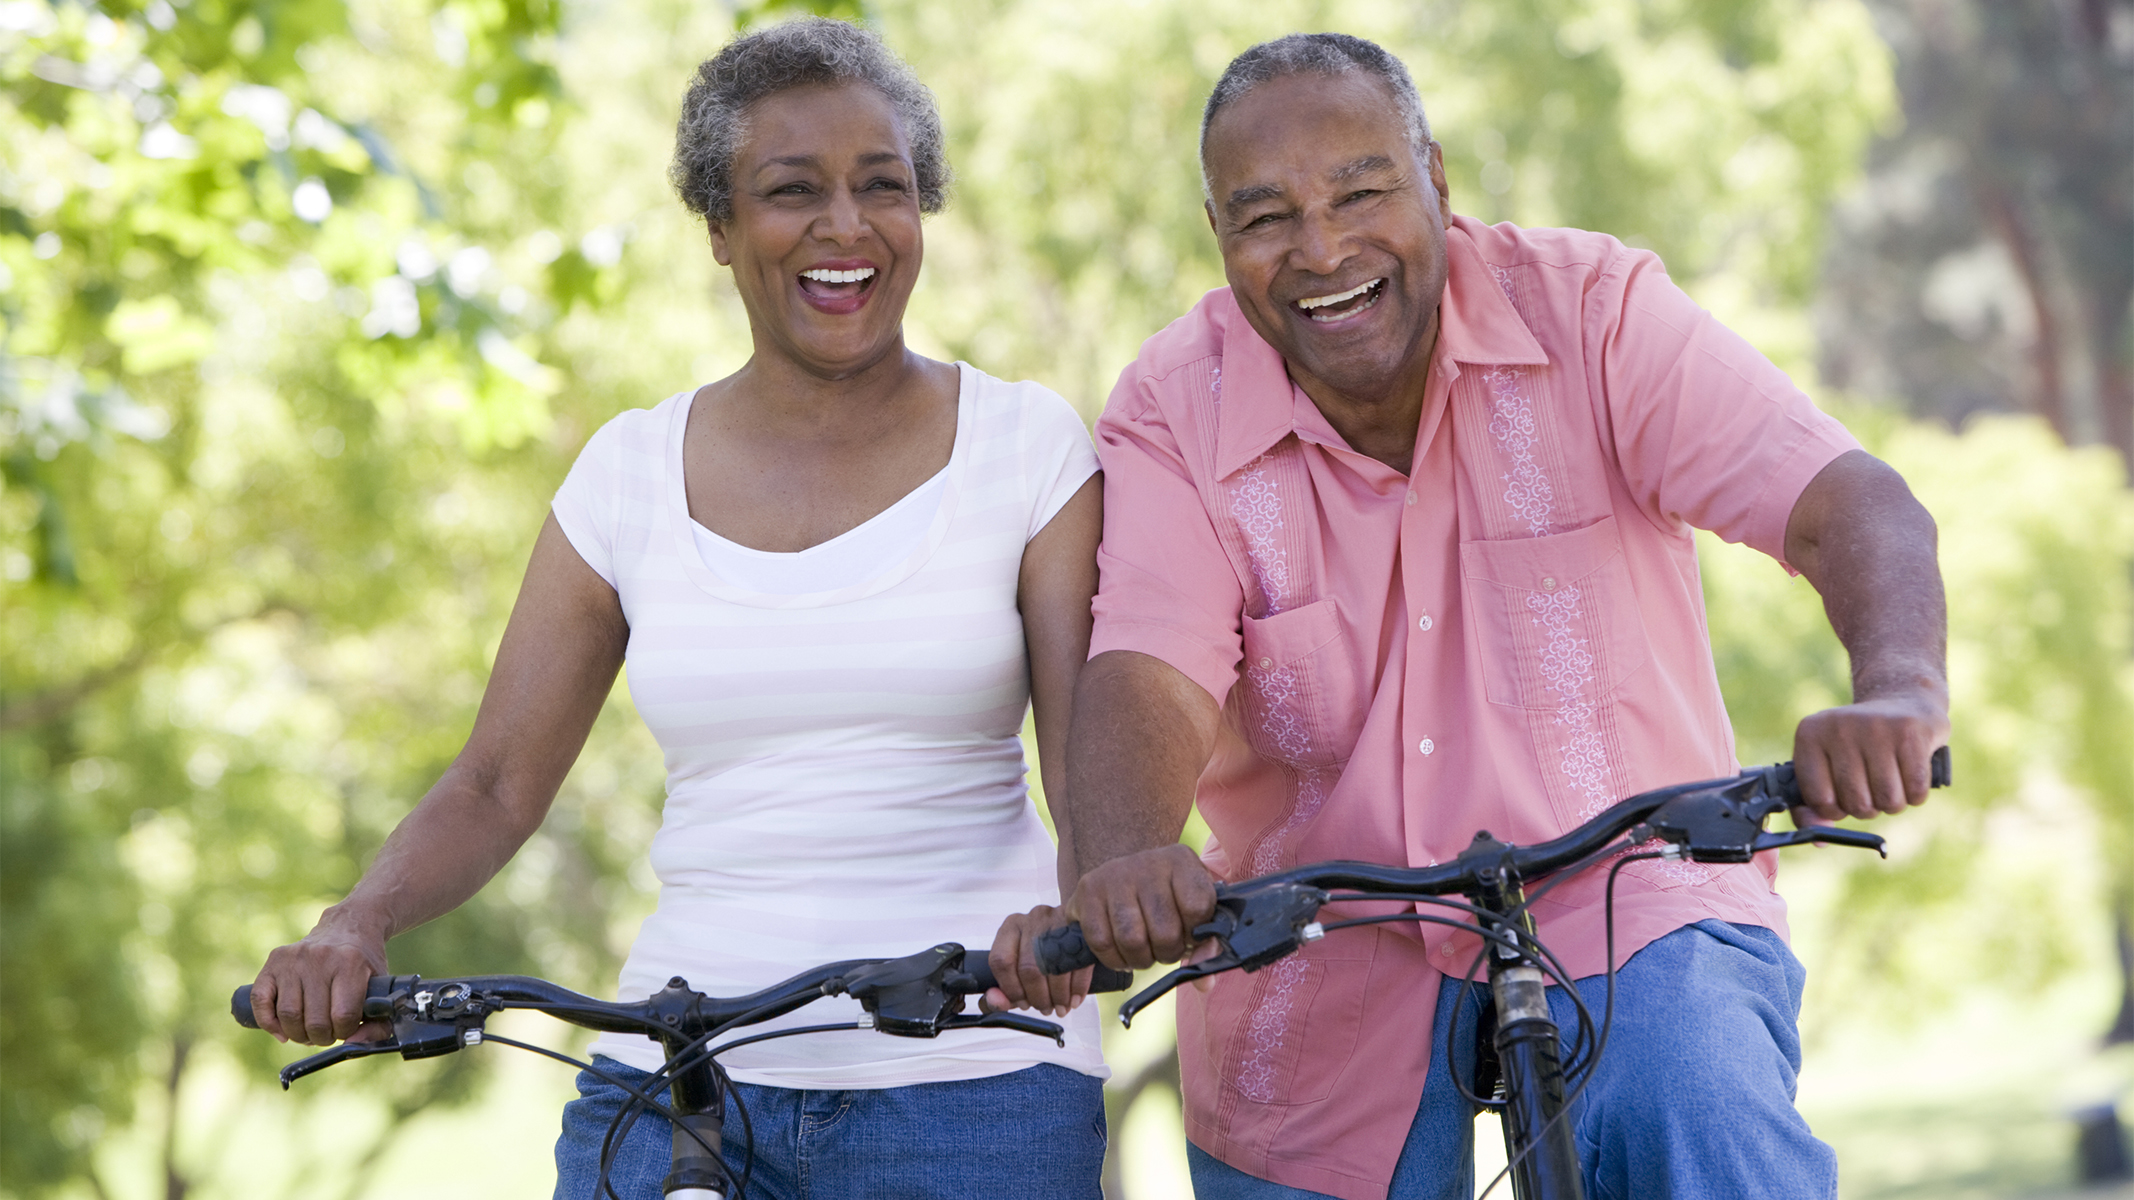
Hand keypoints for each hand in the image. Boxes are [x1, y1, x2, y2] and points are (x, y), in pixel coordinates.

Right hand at [249, 910, 390, 1045]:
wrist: (348, 927)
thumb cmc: (364, 963)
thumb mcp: (381, 986)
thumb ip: (378, 1021)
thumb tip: (353, 1045)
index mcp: (350, 963)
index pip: (342, 1016)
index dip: (344, 1032)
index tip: (346, 1029)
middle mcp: (320, 958)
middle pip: (314, 1020)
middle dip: (322, 1037)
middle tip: (327, 1034)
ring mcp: (294, 959)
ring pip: (288, 1015)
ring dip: (298, 1034)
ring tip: (309, 1031)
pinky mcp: (274, 961)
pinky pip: (260, 1000)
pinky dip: (269, 1023)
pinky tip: (282, 1031)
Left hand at [984, 904, 1090, 1016]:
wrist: (1080, 919)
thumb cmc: (1044, 949)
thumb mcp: (1020, 965)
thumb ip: (1002, 990)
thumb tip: (995, 1001)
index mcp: (1011, 927)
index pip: (1001, 961)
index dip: (1011, 989)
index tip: (1022, 1003)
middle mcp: (1033, 920)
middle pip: (1030, 968)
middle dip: (1038, 998)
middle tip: (1045, 1009)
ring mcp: (1059, 922)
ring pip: (1055, 969)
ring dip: (1058, 997)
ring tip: (1060, 1007)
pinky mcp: (1082, 929)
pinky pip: (1078, 966)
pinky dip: (1076, 990)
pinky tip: (1074, 1000)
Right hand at [1063, 843, 1218, 969]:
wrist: (1122, 874)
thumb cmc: (1165, 898)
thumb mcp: (1191, 910)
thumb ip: (1205, 944)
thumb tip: (1204, 983)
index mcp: (1181, 862)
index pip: (1197, 908)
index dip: (1195, 935)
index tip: (1189, 935)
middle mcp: (1148, 862)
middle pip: (1165, 932)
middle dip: (1167, 953)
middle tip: (1164, 949)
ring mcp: (1115, 874)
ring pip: (1132, 940)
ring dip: (1140, 960)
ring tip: (1144, 952)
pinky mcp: (1088, 889)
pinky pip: (1102, 942)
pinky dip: (1114, 959)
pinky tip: (1121, 952)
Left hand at [1791, 689, 1949, 820]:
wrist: (1902, 703)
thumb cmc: (1858, 746)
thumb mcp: (1827, 765)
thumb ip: (1812, 806)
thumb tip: (1818, 842)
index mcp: (1810, 735)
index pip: (1818, 800)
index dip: (1834, 810)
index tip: (1842, 797)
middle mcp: (1839, 728)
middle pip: (1857, 804)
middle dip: (1868, 808)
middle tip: (1871, 787)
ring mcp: (1875, 728)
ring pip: (1888, 801)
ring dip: (1893, 802)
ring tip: (1891, 780)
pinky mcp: (1910, 732)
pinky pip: (1916, 791)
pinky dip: (1916, 794)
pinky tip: (1910, 774)